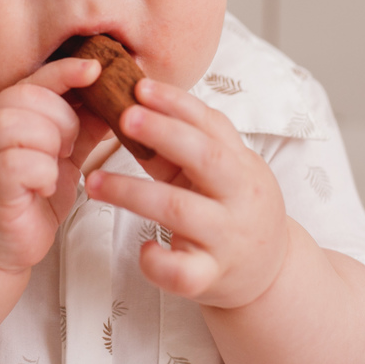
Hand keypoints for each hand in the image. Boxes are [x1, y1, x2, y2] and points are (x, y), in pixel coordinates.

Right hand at [0, 57, 106, 272]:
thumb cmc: (23, 202)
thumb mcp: (57, 159)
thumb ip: (78, 130)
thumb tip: (113, 103)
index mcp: (1, 119)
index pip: (31, 82)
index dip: (64, 72)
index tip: (95, 69)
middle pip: (21, 97)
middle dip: (60, 117)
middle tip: (70, 146)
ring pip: (11, 124)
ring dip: (47, 141)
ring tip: (56, 163)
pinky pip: (13, 164)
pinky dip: (40, 171)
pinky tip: (45, 186)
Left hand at [86, 78, 288, 308]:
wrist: (271, 272)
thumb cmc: (232, 208)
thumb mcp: (221, 172)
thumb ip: (184, 145)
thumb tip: (133, 104)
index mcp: (240, 164)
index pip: (211, 125)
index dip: (177, 103)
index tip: (140, 86)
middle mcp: (238, 197)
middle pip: (204, 157)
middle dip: (162, 133)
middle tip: (122, 117)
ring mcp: (226, 238)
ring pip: (179, 210)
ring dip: (131, 192)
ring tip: (93, 182)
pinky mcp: (211, 277)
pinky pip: (182, 273)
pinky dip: (157, 261)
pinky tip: (143, 248)